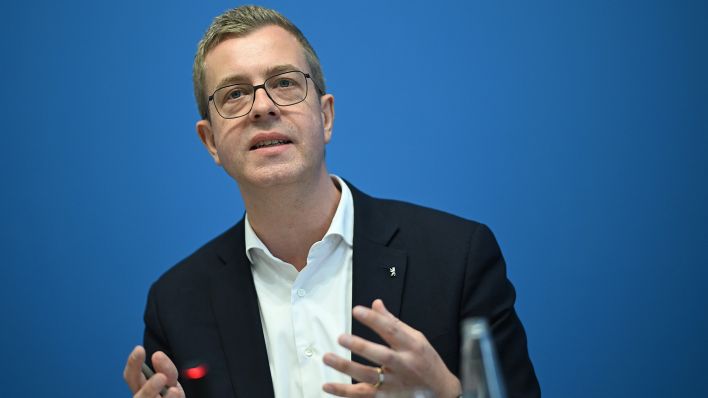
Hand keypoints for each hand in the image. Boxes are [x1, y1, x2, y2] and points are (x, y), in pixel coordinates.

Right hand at [123, 345, 184, 397]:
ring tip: (174, 390)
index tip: (139, 349)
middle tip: (161, 377)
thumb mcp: (171, 382)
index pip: (132, 376)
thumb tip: (157, 355)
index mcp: (141, 389)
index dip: (133, 364)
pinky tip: (175, 395)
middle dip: (148, 389)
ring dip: (156, 397)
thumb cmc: (172, 397)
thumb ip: (167, 370)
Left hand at [322, 299, 460, 397]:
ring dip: (346, 367)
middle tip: (341, 337)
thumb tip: (376, 304)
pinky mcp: (385, 397)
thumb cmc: (427, 362)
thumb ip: (393, 322)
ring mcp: (394, 383)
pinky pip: (362, 394)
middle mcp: (403, 365)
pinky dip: (344, 391)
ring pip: (368, 376)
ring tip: (328, 358)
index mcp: (411, 346)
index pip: (392, 330)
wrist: (440, 393)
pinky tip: (328, 385)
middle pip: (381, 355)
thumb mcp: (416, 339)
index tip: (357, 310)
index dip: (374, 320)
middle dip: (360, 346)